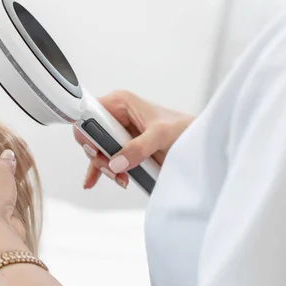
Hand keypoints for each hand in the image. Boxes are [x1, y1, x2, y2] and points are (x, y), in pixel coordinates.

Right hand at [74, 90, 193, 188]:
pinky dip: (100, 172)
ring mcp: (118, 133)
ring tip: (120, 178)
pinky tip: (93, 182)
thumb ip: (139, 148)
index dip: (87, 132)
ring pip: (98, 151)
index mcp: (120, 103)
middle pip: (91, 137)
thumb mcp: (162, 135)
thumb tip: (117, 162)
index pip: (89, 114)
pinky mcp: (122, 148)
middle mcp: (115, 116)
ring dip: (105, 168)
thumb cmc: (184, 128)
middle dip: (99, 156)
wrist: (198, 142)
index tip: (95, 149)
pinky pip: (105, 160)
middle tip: (112, 168)